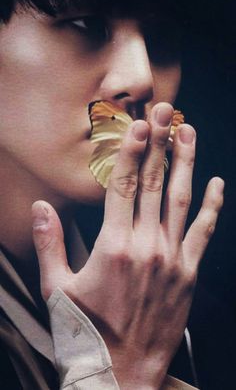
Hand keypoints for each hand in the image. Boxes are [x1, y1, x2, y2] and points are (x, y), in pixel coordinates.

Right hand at [32, 102, 223, 388]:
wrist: (123, 374)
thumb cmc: (86, 331)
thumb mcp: (57, 289)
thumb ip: (50, 243)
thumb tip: (42, 207)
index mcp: (112, 246)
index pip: (122, 185)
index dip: (131, 150)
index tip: (139, 124)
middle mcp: (145, 246)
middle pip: (152, 183)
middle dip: (158, 143)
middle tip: (165, 112)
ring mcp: (171, 258)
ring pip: (180, 199)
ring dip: (185, 163)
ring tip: (187, 133)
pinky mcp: (188, 274)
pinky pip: (203, 232)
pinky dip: (212, 206)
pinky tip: (217, 183)